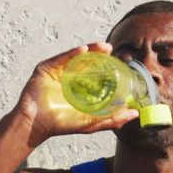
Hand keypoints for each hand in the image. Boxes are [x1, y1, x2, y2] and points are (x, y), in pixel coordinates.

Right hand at [12, 41, 139, 147]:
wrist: (37, 124)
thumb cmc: (61, 124)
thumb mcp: (91, 123)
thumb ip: (112, 119)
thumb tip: (135, 113)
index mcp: (81, 88)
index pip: (97, 74)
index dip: (110, 68)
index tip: (123, 64)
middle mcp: (70, 78)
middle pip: (88, 63)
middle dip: (101, 55)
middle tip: (113, 51)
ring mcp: (58, 71)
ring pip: (76, 58)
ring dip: (91, 50)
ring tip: (104, 47)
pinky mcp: (47, 68)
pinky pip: (61, 58)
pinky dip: (72, 53)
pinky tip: (84, 50)